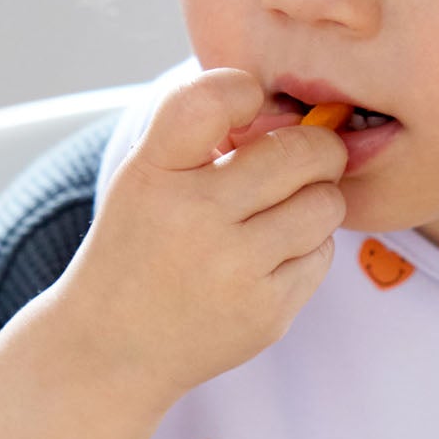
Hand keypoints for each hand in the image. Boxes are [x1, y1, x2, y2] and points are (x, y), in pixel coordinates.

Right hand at [42, 67, 348, 414]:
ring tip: (285, 212)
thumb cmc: (141, 248)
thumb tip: (297, 112)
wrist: (114, 347)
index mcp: (155, 171)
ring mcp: (234, 268)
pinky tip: (271, 259)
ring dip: (317, 201)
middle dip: (317, 150)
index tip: (251, 104)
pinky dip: (306, 249)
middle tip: (309, 157)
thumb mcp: (145, 177)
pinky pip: (322, 254)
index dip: (246, 90)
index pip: (212, 99)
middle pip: (301, 152)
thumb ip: (203, 134)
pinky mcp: (266, 312)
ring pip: (325, 204)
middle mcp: (194, 216)